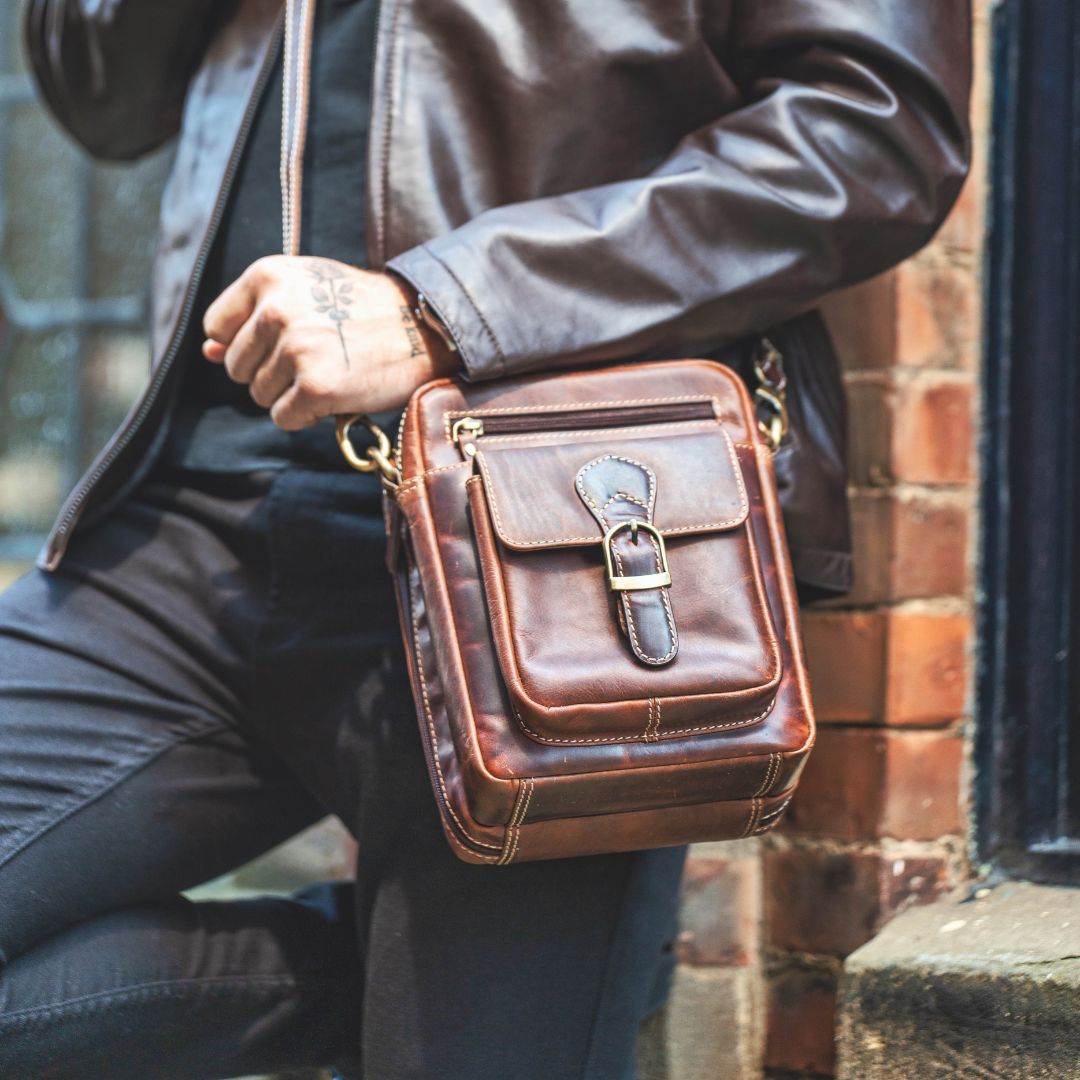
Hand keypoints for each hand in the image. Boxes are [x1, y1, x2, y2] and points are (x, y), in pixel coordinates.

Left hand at [201, 256, 457, 429]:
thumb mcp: (304, 292)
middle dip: (269, 372)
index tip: (281, 342)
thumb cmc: (362, 308)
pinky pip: (283, 418)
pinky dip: (306, 415)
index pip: (216, 327)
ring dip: (290, 394)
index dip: (246, 344)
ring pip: (260, 395)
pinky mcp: (315, 386)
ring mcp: (295, 349)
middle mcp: (275, 309)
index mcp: (266, 276)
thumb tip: (208, 353)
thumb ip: (252, 317)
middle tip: (316, 357)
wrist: (423, 325)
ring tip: (331, 371)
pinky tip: (336, 394)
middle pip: (237, 368)